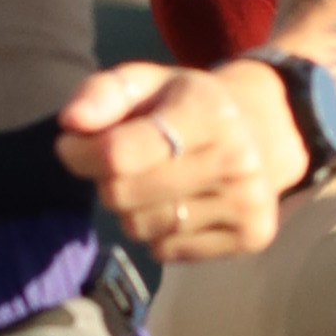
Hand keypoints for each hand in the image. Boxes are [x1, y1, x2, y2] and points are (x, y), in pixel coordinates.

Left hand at [57, 52, 311, 252]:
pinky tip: (182, 205)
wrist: (265, 133)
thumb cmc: (189, 106)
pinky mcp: (253, 237)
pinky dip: (159, 235)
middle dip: (106, 181)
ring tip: (156, 183)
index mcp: (208, 112)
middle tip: (121, 164)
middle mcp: (236, 159)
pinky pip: (166, 253)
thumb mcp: (148, 82)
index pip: (118, 154)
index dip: (80, 153)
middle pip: (123, 196)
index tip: (72, 143)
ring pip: (141, 229)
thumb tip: (70, 122)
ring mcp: (248, 202)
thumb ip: (103, 93)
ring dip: (132, 210)